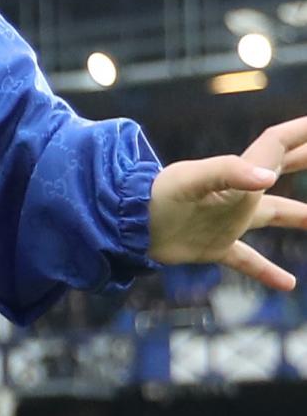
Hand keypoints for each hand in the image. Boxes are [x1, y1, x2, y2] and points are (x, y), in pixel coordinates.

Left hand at [148, 117, 306, 288]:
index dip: (300, 132)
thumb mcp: (192, 178)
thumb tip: (268, 178)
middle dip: (304, 159)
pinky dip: (267, 271)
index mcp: (238, 174)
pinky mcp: (216, 246)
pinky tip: (288, 283)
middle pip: (280, 170)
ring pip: (273, 215)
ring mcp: (228, 221)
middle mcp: (238, 194)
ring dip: (298, 216)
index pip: (276, 145)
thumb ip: (229, 173)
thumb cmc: (156, 195)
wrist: (126, 225)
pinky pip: (248, 260)